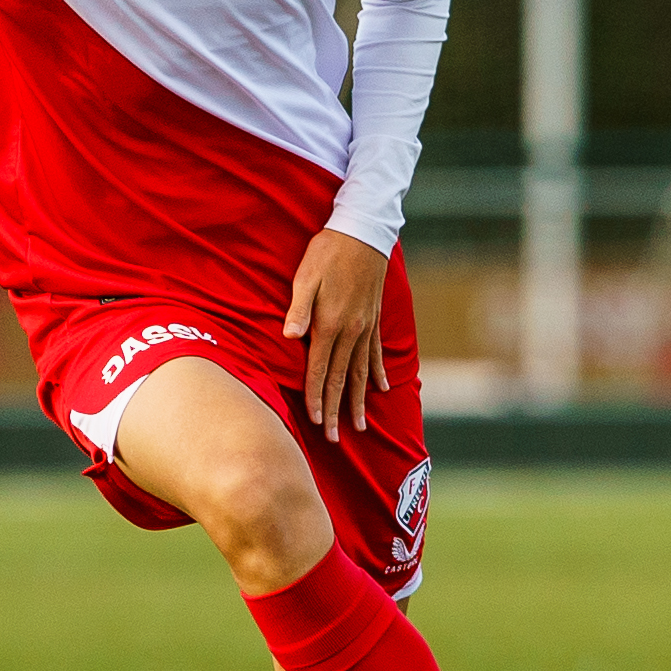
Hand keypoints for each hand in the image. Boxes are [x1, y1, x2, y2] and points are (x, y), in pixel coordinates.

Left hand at [282, 229, 389, 439]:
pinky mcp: (374, 318)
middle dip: (336, 410)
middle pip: (341, 379)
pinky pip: (376, 353)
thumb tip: (289, 336)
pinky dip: (377, 374)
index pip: (321, 370)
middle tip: (334, 439)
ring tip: (359, 426)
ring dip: (358, 401)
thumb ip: (299, 309)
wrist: (363, 231)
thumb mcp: (306, 276)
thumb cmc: (327, 253)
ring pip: (361, 372)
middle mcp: (352, 331)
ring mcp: (366, 327)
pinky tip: (381, 390)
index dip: (316, 398)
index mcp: (331, 324)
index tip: (315, 423)